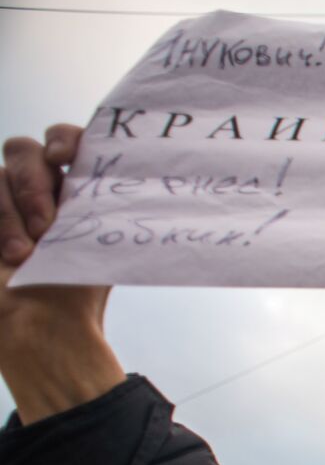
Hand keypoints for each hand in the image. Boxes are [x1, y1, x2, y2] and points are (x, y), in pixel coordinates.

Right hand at [0, 124, 121, 423]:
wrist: (40, 328)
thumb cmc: (77, 293)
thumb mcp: (104, 247)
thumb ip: (119, 213)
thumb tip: (169, 197)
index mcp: (71, 188)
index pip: (66, 139)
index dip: (64, 136)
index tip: (66, 156)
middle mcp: (35, 188)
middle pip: (25, 149)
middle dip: (34, 181)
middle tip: (48, 225)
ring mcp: (3, 202)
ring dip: (12, 213)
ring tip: (26, 254)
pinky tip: (9, 255)